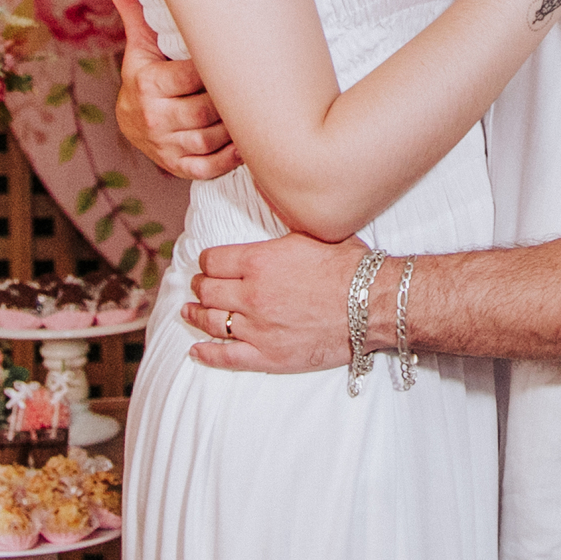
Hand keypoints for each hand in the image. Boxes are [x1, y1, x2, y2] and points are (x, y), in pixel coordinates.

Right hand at [100, 0, 240, 181]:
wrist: (131, 121)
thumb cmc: (145, 72)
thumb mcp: (141, 42)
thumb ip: (132, 5)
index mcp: (147, 85)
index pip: (193, 77)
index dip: (217, 69)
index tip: (234, 57)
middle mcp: (154, 119)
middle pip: (207, 111)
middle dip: (230, 99)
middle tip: (250, 83)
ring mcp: (166, 147)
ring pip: (213, 139)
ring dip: (236, 126)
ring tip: (252, 108)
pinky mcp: (178, 168)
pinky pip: (211, 166)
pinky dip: (231, 156)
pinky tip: (243, 139)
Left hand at [183, 235, 367, 371]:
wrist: (372, 303)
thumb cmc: (348, 266)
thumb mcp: (310, 233)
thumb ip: (280, 230)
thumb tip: (270, 202)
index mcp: (259, 261)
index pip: (213, 260)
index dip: (208, 261)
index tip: (209, 264)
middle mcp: (252, 294)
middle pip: (208, 290)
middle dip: (201, 286)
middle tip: (200, 286)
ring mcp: (258, 328)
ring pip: (212, 322)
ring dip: (196, 315)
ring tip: (189, 312)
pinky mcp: (269, 355)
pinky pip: (226, 357)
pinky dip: (207, 354)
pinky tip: (196, 350)